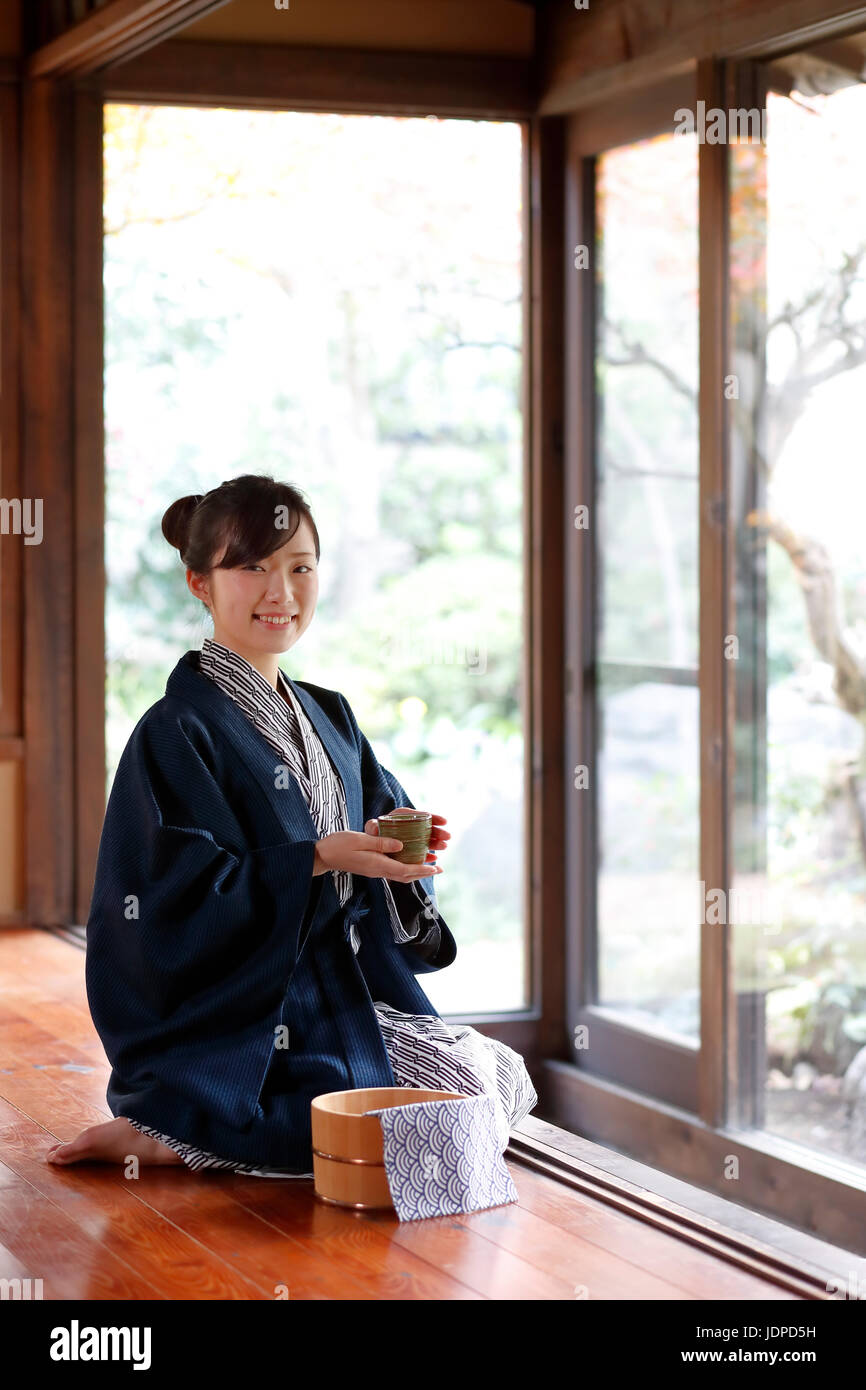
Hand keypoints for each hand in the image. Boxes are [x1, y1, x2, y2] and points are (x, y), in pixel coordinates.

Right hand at [313, 821, 444, 883]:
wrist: (322, 856)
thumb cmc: (339, 845)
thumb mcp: (360, 840)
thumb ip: (380, 842)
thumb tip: (401, 845)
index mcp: (377, 864)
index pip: (404, 869)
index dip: (422, 869)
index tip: (436, 868)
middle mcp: (378, 870)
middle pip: (405, 875)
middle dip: (423, 873)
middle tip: (439, 869)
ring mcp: (374, 870)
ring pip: (400, 875)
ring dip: (416, 871)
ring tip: (429, 866)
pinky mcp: (371, 868)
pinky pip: (393, 871)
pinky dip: (405, 868)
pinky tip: (408, 862)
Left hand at [365, 808, 450, 858]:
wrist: (367, 847)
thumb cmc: (369, 835)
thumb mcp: (371, 829)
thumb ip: (373, 828)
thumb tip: (376, 828)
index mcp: (400, 817)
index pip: (419, 815)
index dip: (433, 817)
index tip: (444, 821)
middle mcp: (408, 827)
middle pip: (426, 827)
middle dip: (438, 832)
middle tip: (448, 837)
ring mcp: (410, 839)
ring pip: (426, 839)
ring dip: (436, 843)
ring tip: (444, 846)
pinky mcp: (409, 850)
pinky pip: (420, 852)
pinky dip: (427, 855)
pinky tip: (435, 858)